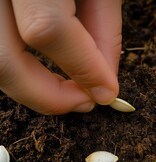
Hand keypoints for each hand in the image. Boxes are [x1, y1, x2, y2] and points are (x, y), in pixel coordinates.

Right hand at [0, 0, 121, 113]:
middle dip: (48, 95)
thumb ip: (103, 33)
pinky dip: (24, 71)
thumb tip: (103, 85)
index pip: (47, 29)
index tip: (107, 91)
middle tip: (84, 101)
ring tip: (69, 90)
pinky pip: (0, 53)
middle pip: (4, 60)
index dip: (83, 68)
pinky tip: (47, 73)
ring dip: (34, 87)